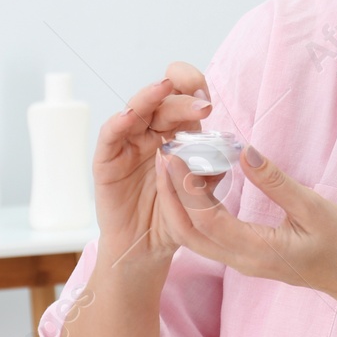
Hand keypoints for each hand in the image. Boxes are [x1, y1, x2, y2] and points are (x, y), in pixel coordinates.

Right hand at [90, 61, 213, 269]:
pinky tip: (130, 115)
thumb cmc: (173, 218)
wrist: (146, 248)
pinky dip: (118, 122)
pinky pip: (110, 136)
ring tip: (164, 88)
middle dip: (182, 97)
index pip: (184, 100)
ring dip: (150, 97)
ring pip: (136, 110)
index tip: (209, 97)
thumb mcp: (199, 197)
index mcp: (176, 135)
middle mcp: (152, 134)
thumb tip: (230, 155)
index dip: (194, 89)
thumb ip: (211, 175)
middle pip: (163, 103)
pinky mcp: (107, 161)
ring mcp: (128, 144)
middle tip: (202, 104)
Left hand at [154, 144, 336, 312]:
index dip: (188, 190)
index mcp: (259, 252)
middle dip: (171, 196)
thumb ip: (276, 182)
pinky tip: (198, 181)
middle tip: (165, 156)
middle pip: (190, 234)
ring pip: (195, 237)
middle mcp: (242, 261)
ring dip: (179, 203)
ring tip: (174, 165)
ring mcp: (242, 261)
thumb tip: (244, 152)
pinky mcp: (244, 255)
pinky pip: (208, 235)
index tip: (177, 157)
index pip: (209, 222)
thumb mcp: (315, 208)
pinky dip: (195, 209)